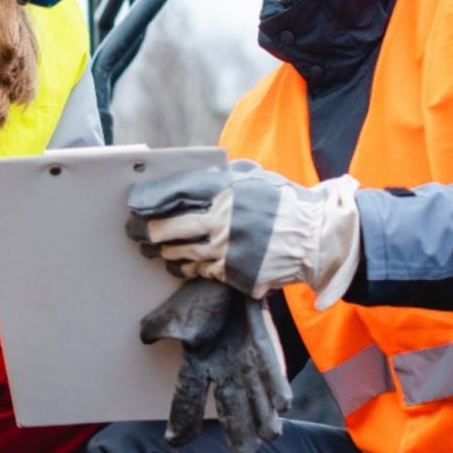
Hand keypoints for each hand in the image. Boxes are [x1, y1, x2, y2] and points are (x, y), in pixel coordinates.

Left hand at [126, 162, 362, 304]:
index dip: (151, 199)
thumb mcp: (254, 179)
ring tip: (155, 249)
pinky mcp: (233, 273)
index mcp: (226, 192)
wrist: (317, 238)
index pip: (176, 193)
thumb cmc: (284, 204)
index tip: (135, 204)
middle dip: (147, 231)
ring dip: (164, 252)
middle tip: (135, 232)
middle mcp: (222, 220)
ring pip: (180, 253)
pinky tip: (179, 264)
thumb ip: (222, 180)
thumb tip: (187, 184)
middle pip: (170, 228)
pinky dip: (186, 268)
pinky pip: (200, 271)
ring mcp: (226, 249)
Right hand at [137, 280, 291, 452]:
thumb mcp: (174, 314)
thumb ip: (158, 328)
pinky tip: (283, 405)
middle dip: (238, 430)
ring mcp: (247, 360)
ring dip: (263, 416)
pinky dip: (276, 386)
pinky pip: (272, 370)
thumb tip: (146, 339)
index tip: (175, 442)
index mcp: (197, 364)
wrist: (228, 274)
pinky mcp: (265, 347)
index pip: (186, 397)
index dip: (181, 420)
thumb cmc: (200, 295)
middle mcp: (223, 369)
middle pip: (230, 405)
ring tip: (270, 436)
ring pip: (255, 395)